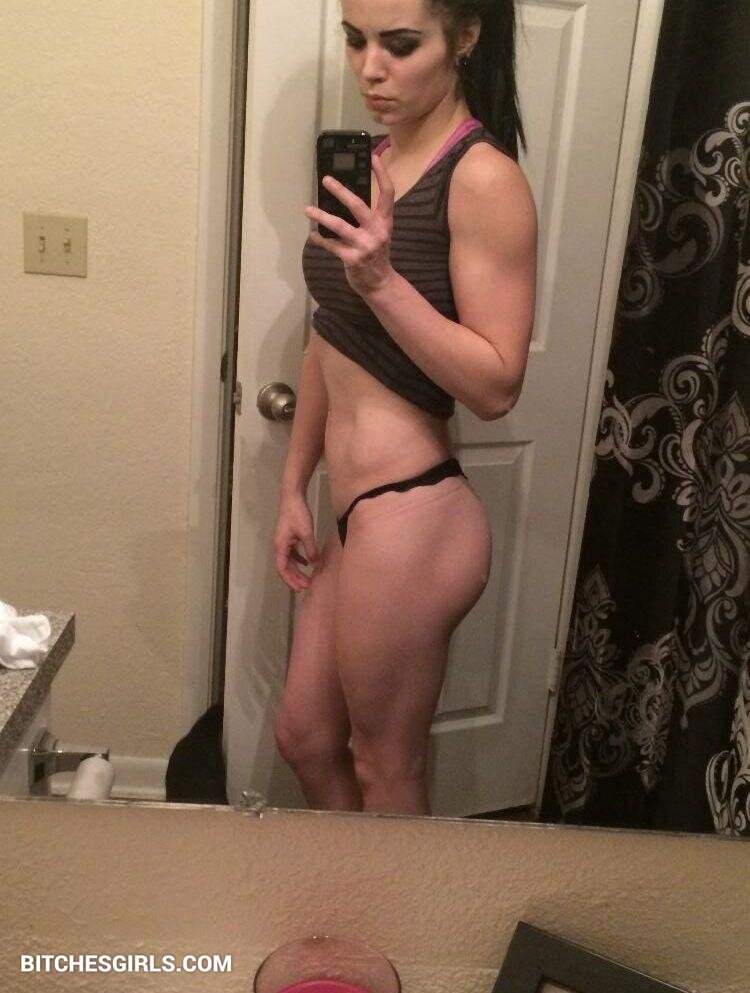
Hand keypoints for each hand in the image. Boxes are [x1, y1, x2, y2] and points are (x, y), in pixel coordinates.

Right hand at [273, 493, 319, 591]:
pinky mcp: (288, 536)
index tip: (300, 588)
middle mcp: (279, 545)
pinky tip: (308, 563)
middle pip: (285, 567)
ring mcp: (283, 541)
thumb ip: (310, 549)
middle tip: (306, 587)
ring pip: (288, 561)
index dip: (290, 580)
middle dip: (294, 578)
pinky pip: (292, 553)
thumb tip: (314, 563)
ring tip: (306, 579)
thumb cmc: (298, 514)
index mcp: (280, 546)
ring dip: (297, 571)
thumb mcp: (306, 533)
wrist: (292, 496)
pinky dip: (299, 560)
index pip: (282, 568)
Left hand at [304, 153, 396, 297]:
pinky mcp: (352, 258)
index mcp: (385, 222)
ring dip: (321, 216)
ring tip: (307, 209)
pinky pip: (331, 245)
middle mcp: (377, 231)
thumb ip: (369, 218)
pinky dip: (320, 239)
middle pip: (358, 206)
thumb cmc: (376, 254)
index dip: (382, 174)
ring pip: (339, 226)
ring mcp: (364, 246)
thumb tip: (345, 198)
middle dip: (341, 191)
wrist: (380, 283)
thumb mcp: (379, 233)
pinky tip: (312, 235)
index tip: (373, 157)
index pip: (388, 193)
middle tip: (326, 179)